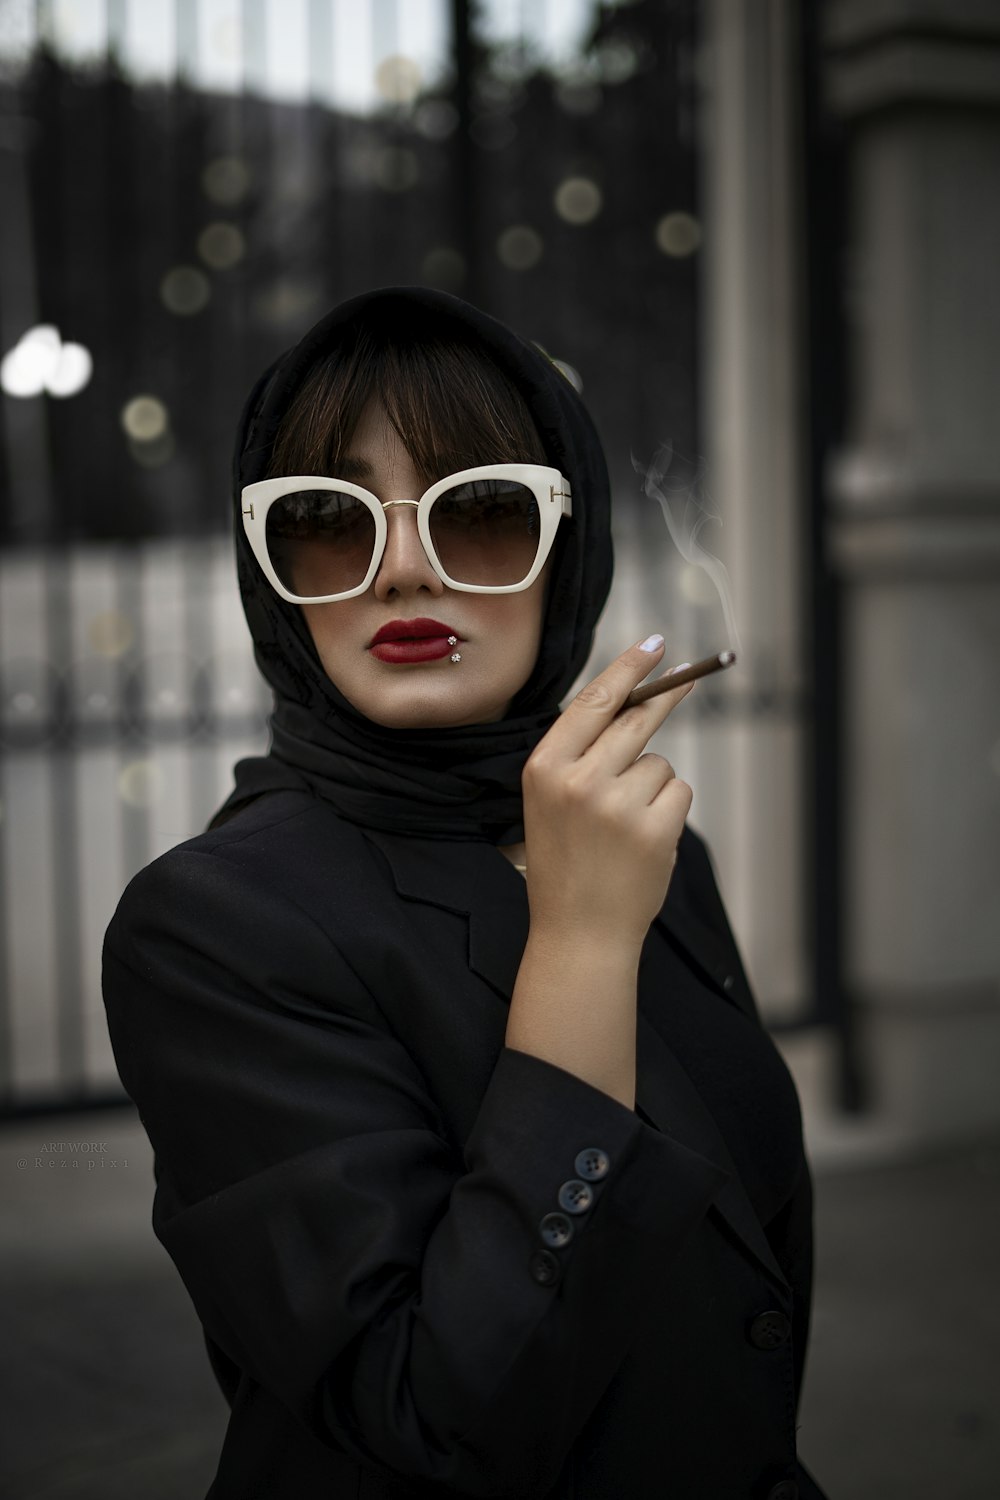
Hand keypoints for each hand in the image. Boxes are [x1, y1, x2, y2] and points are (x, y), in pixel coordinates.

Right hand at [521, 636, 693, 950]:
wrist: (578, 933)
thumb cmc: (565, 863)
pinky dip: (668, 812)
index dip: (629, 668)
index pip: (594, 701)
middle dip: (665, 698)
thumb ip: (578, 755)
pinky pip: (678, 793)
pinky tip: (644, 841)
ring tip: (626, 827)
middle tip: (690, 676)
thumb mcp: (548, 801)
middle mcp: (578, 779)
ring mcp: (617, 804)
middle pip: (636, 720)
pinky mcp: (654, 828)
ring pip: (659, 762)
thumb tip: (630, 703)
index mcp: (543, 767)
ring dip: (653, 786)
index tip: (655, 645)